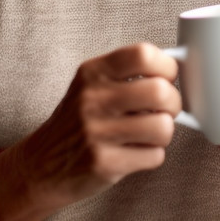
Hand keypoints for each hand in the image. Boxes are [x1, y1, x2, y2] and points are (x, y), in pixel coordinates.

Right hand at [0, 43, 180, 220]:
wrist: (40, 166)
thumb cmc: (78, 121)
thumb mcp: (91, 86)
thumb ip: (128, 74)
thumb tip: (179, 68)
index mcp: (92, 72)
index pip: (144, 54)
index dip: (167, 67)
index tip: (166, 78)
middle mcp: (92, 99)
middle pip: (161, 92)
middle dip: (173, 104)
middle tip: (164, 111)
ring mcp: (96, 132)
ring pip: (163, 127)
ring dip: (164, 133)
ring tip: (149, 134)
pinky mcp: (103, 163)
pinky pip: (155, 156)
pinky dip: (152, 155)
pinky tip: (135, 152)